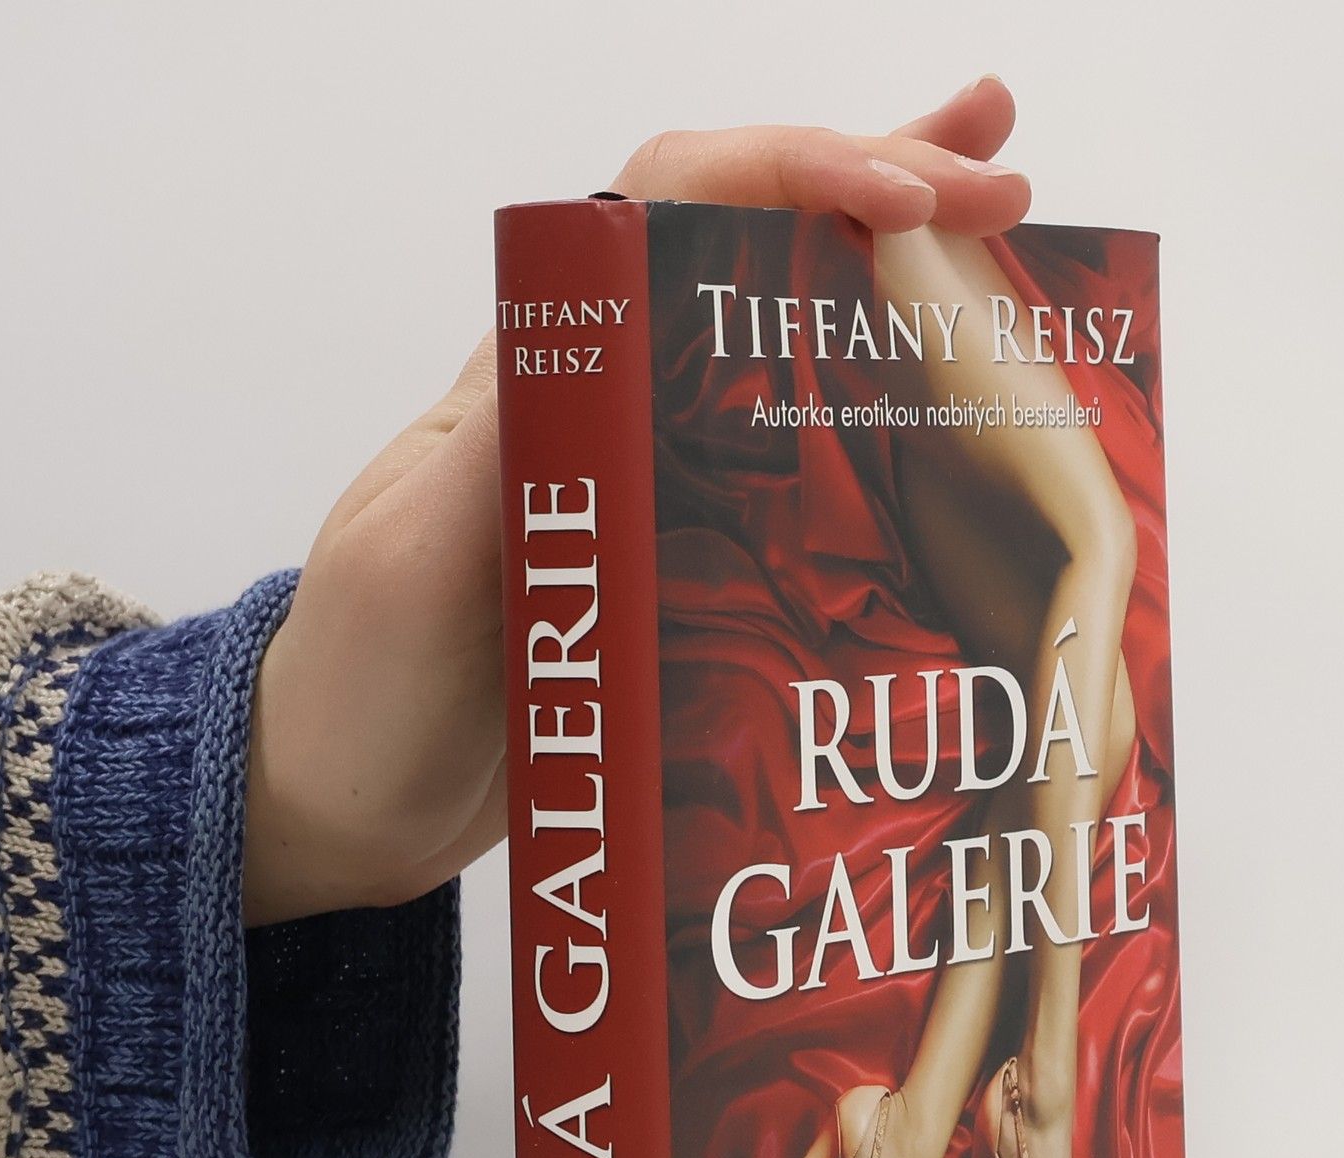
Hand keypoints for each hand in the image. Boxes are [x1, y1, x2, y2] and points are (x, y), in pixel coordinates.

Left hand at [242, 76, 1031, 924]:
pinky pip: (781, 445)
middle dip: (875, 185)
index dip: (791, 178)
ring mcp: (640, 469)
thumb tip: (606, 332)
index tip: (907, 196)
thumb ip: (504, 451)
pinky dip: (863, 393)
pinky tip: (934, 385)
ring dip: (882, 254)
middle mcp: (599, 399)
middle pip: (741, 241)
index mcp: (536, 377)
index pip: (668, 213)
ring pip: (773, 324)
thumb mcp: (414, 565)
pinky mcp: (668, 545)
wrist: (341, 795)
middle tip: (1002, 175)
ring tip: (997, 199)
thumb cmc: (357, 689)